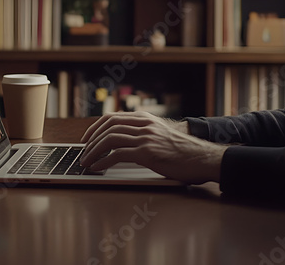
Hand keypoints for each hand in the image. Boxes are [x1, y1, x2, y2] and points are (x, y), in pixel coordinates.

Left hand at [80, 112, 226, 183]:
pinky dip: (103, 161)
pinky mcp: (147, 152)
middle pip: (108, 127)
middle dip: (91, 140)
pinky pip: (118, 154)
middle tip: (82, 152)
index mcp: (145, 118)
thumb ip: (143, 132)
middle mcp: (144, 124)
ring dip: (94, 151)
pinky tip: (98, 167)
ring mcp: (145, 137)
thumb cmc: (182, 150)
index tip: (86, 138)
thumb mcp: (160, 134)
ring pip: (110, 139)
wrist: (202, 157)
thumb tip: (121, 141)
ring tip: (86, 162)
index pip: (112, 117)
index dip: (95, 127)